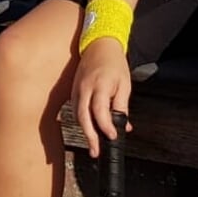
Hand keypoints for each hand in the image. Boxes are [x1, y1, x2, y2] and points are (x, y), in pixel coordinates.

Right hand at [70, 38, 133, 155]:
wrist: (99, 45)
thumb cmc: (114, 63)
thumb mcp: (124, 84)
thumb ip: (122, 106)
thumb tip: (124, 126)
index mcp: (100, 85)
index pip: (100, 111)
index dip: (106, 126)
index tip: (113, 136)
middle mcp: (85, 88)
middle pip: (83, 117)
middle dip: (90, 136)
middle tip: (96, 151)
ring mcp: (76, 89)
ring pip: (77, 115)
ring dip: (84, 131)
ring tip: (93, 145)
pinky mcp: (73, 91)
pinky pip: (75, 110)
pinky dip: (81, 122)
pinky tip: (89, 130)